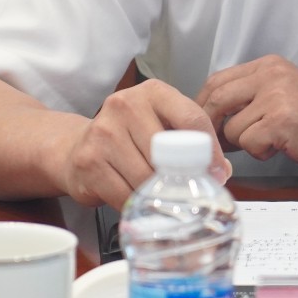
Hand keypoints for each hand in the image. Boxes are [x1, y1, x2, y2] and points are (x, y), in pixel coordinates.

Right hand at [57, 79, 230, 208]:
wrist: (77, 147)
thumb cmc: (128, 137)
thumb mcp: (160, 124)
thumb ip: (189, 139)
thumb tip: (221, 170)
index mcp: (152, 92)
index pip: (191, 117)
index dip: (209, 150)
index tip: (217, 172)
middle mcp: (125, 105)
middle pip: (169, 151)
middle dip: (184, 177)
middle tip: (191, 191)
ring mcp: (104, 133)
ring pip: (147, 176)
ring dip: (159, 194)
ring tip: (163, 197)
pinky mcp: (89, 162)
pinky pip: (125, 194)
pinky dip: (138, 204)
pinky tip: (140, 201)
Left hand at [197, 56, 297, 174]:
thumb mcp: (285, 92)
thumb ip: (252, 95)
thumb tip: (214, 116)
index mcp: (269, 66)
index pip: (218, 80)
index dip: (204, 105)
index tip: (204, 124)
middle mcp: (271, 76)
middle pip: (217, 99)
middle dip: (212, 127)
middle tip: (217, 144)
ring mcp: (276, 97)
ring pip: (232, 128)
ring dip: (245, 144)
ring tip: (270, 143)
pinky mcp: (281, 122)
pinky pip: (248, 144)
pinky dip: (260, 153)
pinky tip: (281, 148)